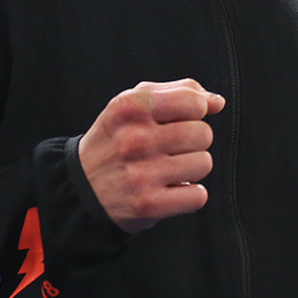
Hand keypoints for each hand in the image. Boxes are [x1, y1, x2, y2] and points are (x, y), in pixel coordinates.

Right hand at [78, 79, 225, 232]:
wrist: (80, 188)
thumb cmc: (117, 139)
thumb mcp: (135, 104)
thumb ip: (180, 92)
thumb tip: (217, 102)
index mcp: (131, 107)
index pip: (193, 101)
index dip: (194, 112)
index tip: (179, 120)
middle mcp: (134, 139)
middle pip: (203, 134)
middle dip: (193, 141)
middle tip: (170, 149)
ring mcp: (140, 174)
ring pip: (204, 164)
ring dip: (191, 168)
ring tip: (167, 169)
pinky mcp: (148, 205)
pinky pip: (198, 196)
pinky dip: (189, 195)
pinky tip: (169, 190)